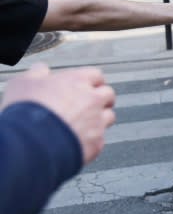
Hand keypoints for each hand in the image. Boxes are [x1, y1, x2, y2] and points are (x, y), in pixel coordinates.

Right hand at [1, 64, 115, 164]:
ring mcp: (97, 122)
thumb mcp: (23, 83)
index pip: (96, 75)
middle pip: (108, 94)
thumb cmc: (25, 112)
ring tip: (86, 123)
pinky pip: (100, 140)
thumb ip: (36, 74)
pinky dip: (92, 141)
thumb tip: (40, 69)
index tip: (87, 85)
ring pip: (109, 117)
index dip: (91, 81)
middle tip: (91, 104)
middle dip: (101, 98)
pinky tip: (79, 142)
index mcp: (78, 81)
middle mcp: (92, 100)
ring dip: (100, 119)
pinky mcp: (96, 144)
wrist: (29, 144)